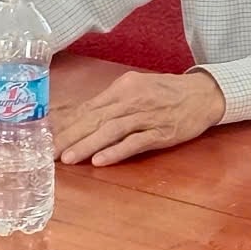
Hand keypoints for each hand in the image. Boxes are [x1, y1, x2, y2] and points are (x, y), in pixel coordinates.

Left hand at [53, 69, 225, 165]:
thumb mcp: (136, 89)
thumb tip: (80, 118)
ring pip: (111, 131)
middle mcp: (132, 100)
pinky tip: (101, 161)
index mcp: (122, 88)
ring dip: (88, 145)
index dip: (66, 124)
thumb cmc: (166, 92)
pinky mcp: (162, 133)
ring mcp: (147, 117)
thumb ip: (111, 103)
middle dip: (69, 137)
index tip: (46, 138)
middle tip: (48, 153)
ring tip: (68, 159)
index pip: (88, 108)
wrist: (203, 94)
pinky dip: (117, 151)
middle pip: (95, 119)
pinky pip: (136, 142)